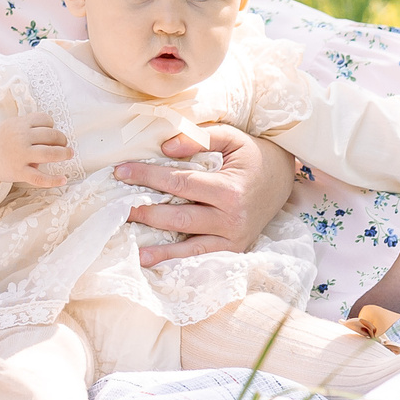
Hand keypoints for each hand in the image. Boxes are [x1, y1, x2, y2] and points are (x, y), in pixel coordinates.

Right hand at [0, 111, 71, 188]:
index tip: (50, 131)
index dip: (51, 125)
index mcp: (19, 124)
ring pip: (50, 153)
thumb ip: (27, 127)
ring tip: (69, 153)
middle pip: (51, 135)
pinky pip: (40, 177)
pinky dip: (54, 180)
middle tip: (64, 144)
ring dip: (64, 153)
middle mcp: (21, 138)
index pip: (45, 120)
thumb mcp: (10, 126)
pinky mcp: (19, 172)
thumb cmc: (0, 141)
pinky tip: (63, 179)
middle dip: (61, 139)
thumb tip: (50, 135)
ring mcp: (20, 155)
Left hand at [117, 123, 296, 265]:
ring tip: (128, 243)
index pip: (178, 183)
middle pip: (178, 217)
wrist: (283, 178)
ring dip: (156, 246)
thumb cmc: (252, 155)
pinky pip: (200, 257)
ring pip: (187, 246)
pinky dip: (176, 260)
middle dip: (144, 212)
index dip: (147, 178)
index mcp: (229, 189)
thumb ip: (199, 138)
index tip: (120, 172)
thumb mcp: (231, 137)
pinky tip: (152, 262)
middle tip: (116, 207)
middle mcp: (231, 219)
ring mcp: (233, 239)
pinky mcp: (233, 250)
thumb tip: (165, 148)